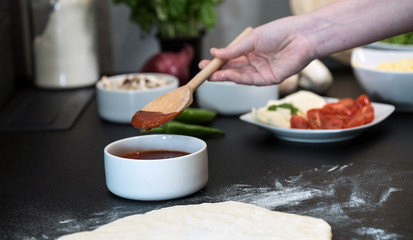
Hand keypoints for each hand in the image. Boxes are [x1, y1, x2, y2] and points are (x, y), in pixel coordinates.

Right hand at [199, 17, 314, 85]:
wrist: (302, 36)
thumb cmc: (281, 31)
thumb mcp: (252, 39)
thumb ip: (234, 49)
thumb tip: (215, 53)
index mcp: (252, 49)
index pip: (231, 58)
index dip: (218, 61)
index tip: (204, 62)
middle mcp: (256, 61)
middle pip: (234, 69)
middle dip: (218, 71)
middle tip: (204, 73)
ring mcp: (262, 71)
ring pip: (240, 76)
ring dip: (225, 76)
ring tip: (211, 75)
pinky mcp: (269, 79)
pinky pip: (251, 80)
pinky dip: (238, 78)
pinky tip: (227, 75)